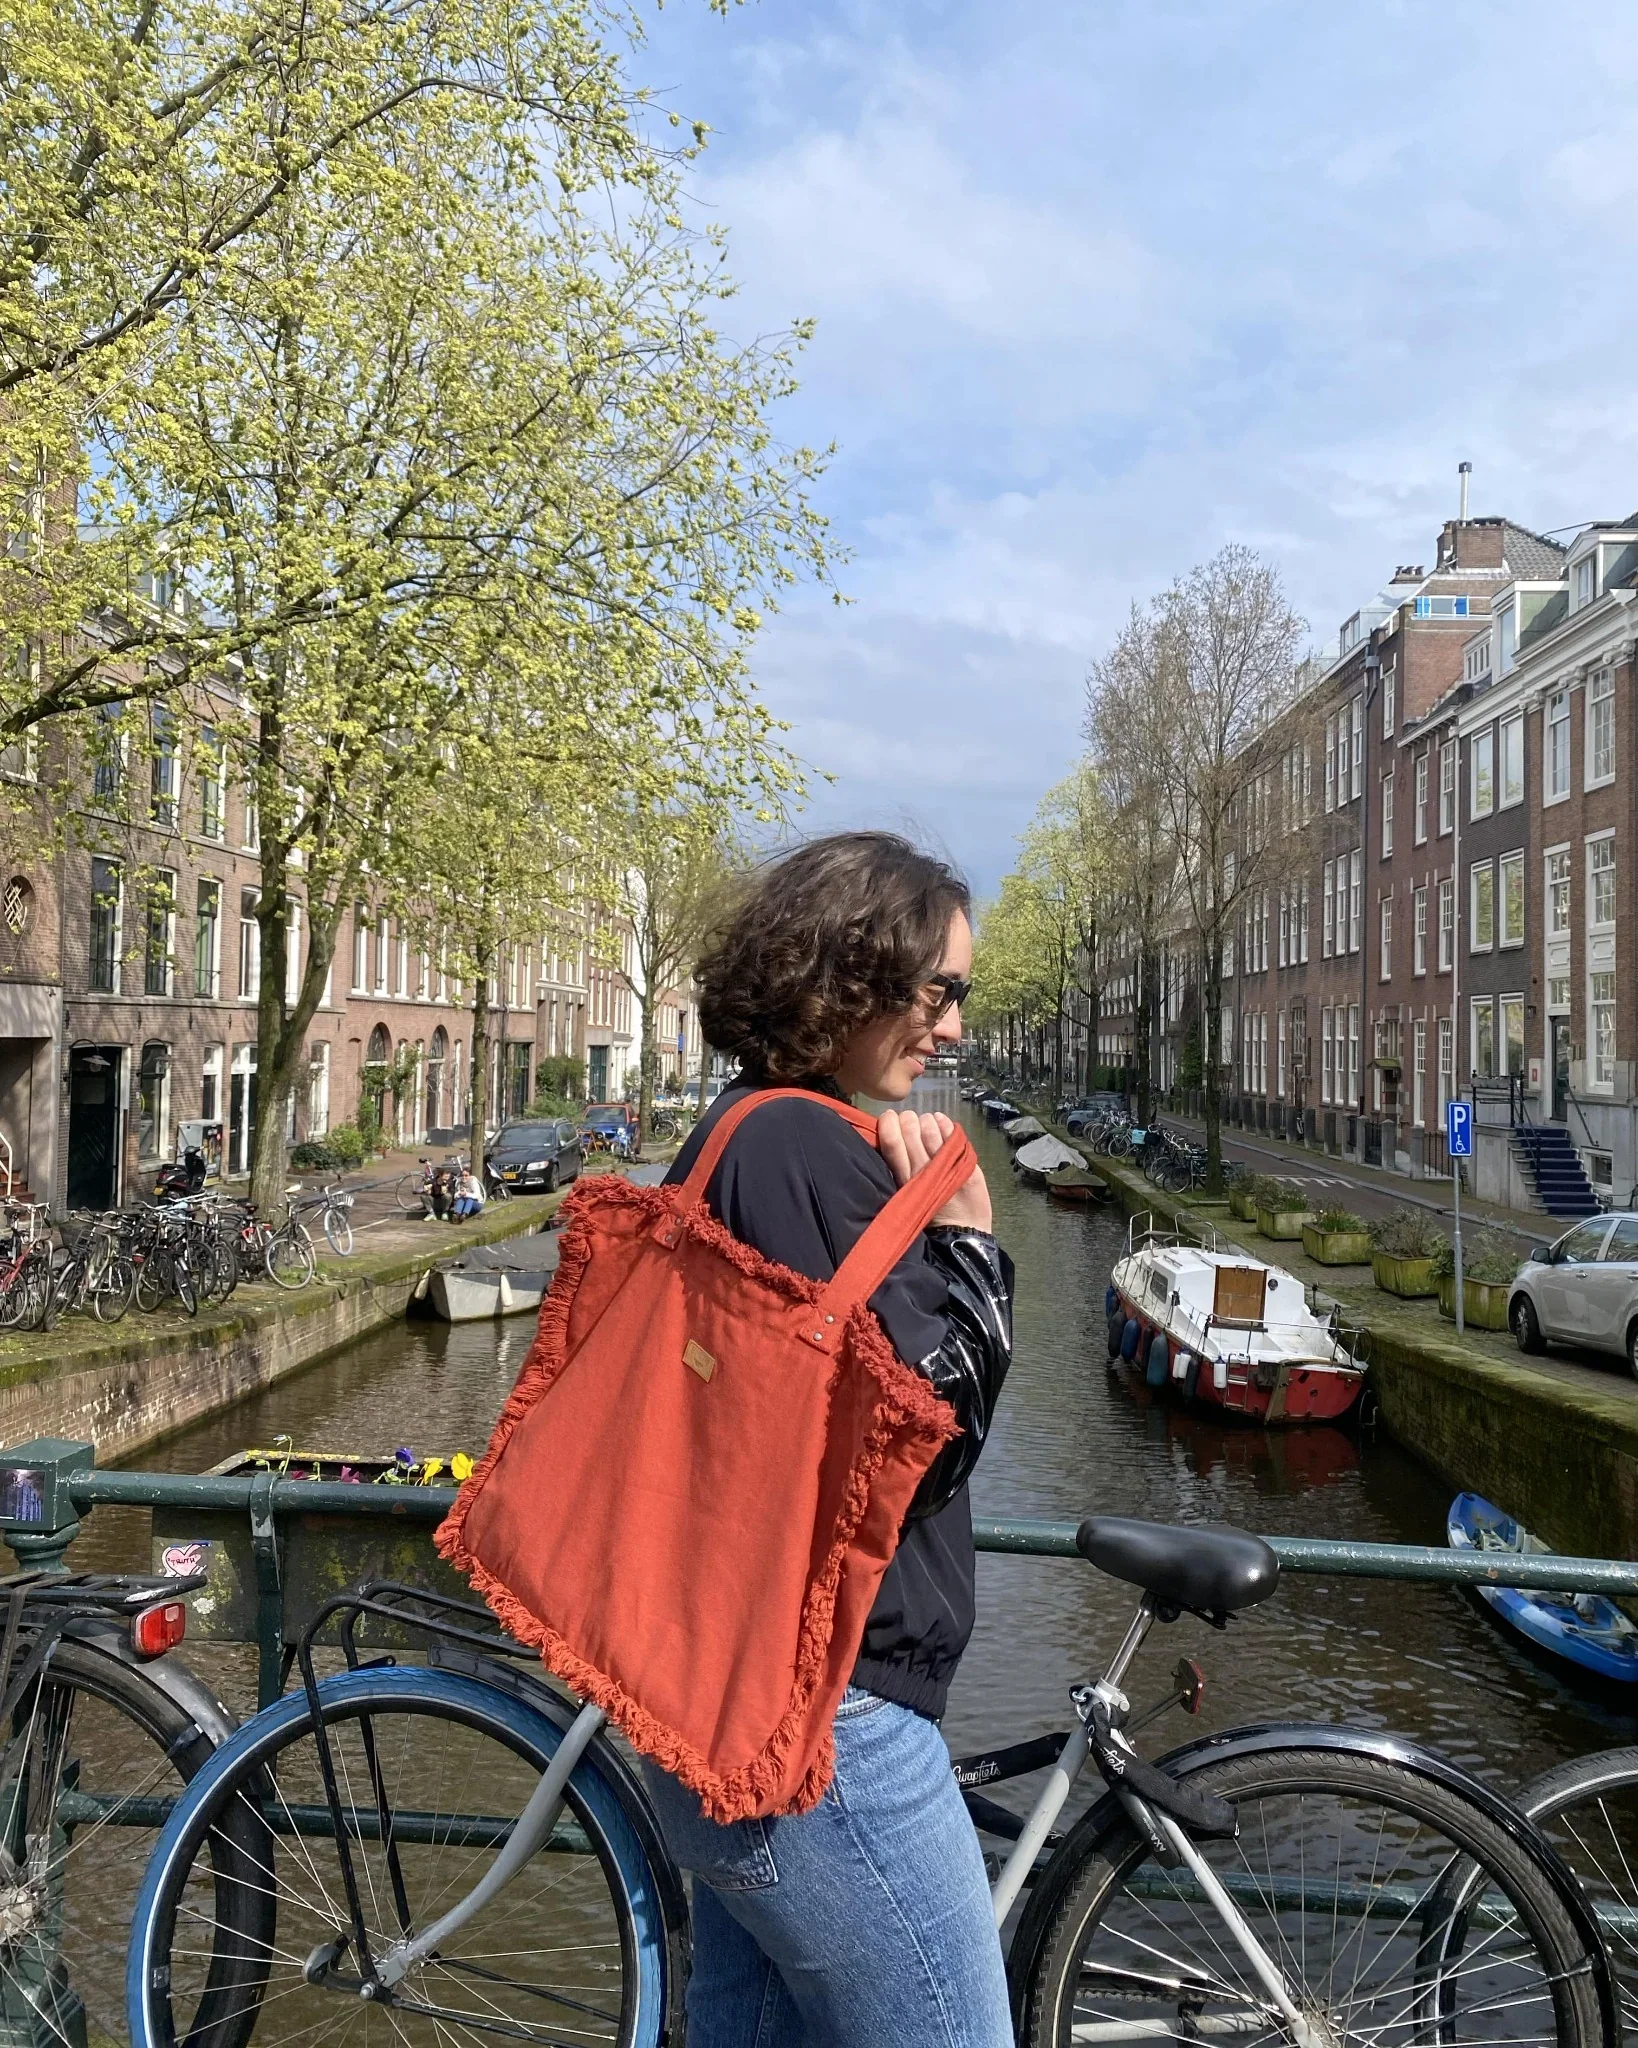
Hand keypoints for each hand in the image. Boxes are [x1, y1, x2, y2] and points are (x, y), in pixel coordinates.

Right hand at [877, 1109, 992, 1232]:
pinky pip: (952, 1135)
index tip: (890, 1118)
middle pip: (910, 1131)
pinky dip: (945, 1124)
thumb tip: (893, 1135)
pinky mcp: (964, 1164)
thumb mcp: (907, 1193)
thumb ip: (901, 1167)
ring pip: (930, 1129)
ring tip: (927, 1123)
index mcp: (903, 1178)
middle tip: (910, 1120)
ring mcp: (944, 1165)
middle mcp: (921, 1170)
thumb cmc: (930, 1214)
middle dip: (908, 1119)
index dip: (888, 1124)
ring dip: (927, 1121)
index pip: (890, 1142)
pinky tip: (941, 1122)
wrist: (963, 1234)